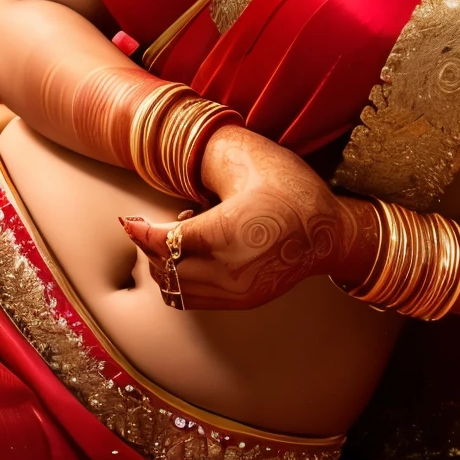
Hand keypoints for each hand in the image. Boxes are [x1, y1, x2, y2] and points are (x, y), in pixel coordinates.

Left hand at [121, 126, 377, 309]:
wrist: (330, 232)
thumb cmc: (293, 189)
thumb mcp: (253, 165)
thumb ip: (208, 169)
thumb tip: (171, 157)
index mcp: (229, 233)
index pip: (166, 243)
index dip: (141, 232)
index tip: (129, 220)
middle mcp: (229, 270)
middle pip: (165, 268)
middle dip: (149, 246)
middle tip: (147, 223)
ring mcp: (236, 291)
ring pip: (175, 289)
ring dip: (164, 265)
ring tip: (175, 239)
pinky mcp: (242, 302)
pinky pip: (193, 300)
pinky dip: (181, 280)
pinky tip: (194, 256)